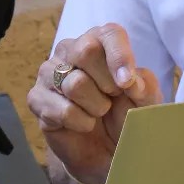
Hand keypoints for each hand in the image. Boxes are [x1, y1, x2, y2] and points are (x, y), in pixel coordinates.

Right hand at [27, 23, 162, 183]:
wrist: (105, 150)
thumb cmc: (125, 115)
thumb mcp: (146, 100)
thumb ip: (145, 86)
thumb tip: (129, 81)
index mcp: (99, 41)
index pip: (109, 33)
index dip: (120, 56)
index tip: (127, 83)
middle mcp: (70, 50)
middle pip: (86, 50)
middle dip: (107, 83)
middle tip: (113, 98)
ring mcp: (49, 73)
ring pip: (75, 83)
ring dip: (96, 106)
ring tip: (98, 112)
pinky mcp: (36, 98)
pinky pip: (63, 110)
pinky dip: (81, 123)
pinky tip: (83, 124)